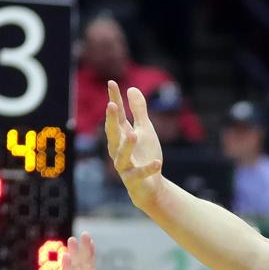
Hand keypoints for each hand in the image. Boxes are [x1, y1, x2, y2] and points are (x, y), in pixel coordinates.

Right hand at [104, 81, 163, 208]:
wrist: (151, 186)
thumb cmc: (145, 156)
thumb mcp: (145, 130)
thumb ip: (139, 111)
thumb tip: (131, 88)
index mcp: (122, 135)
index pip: (117, 115)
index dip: (114, 99)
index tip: (112, 83)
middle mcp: (118, 150)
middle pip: (112, 134)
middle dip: (111, 121)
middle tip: (111, 105)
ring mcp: (124, 166)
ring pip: (121, 156)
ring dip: (127, 146)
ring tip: (134, 134)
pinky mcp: (133, 181)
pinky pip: (139, 175)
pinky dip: (147, 169)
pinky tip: (157, 163)